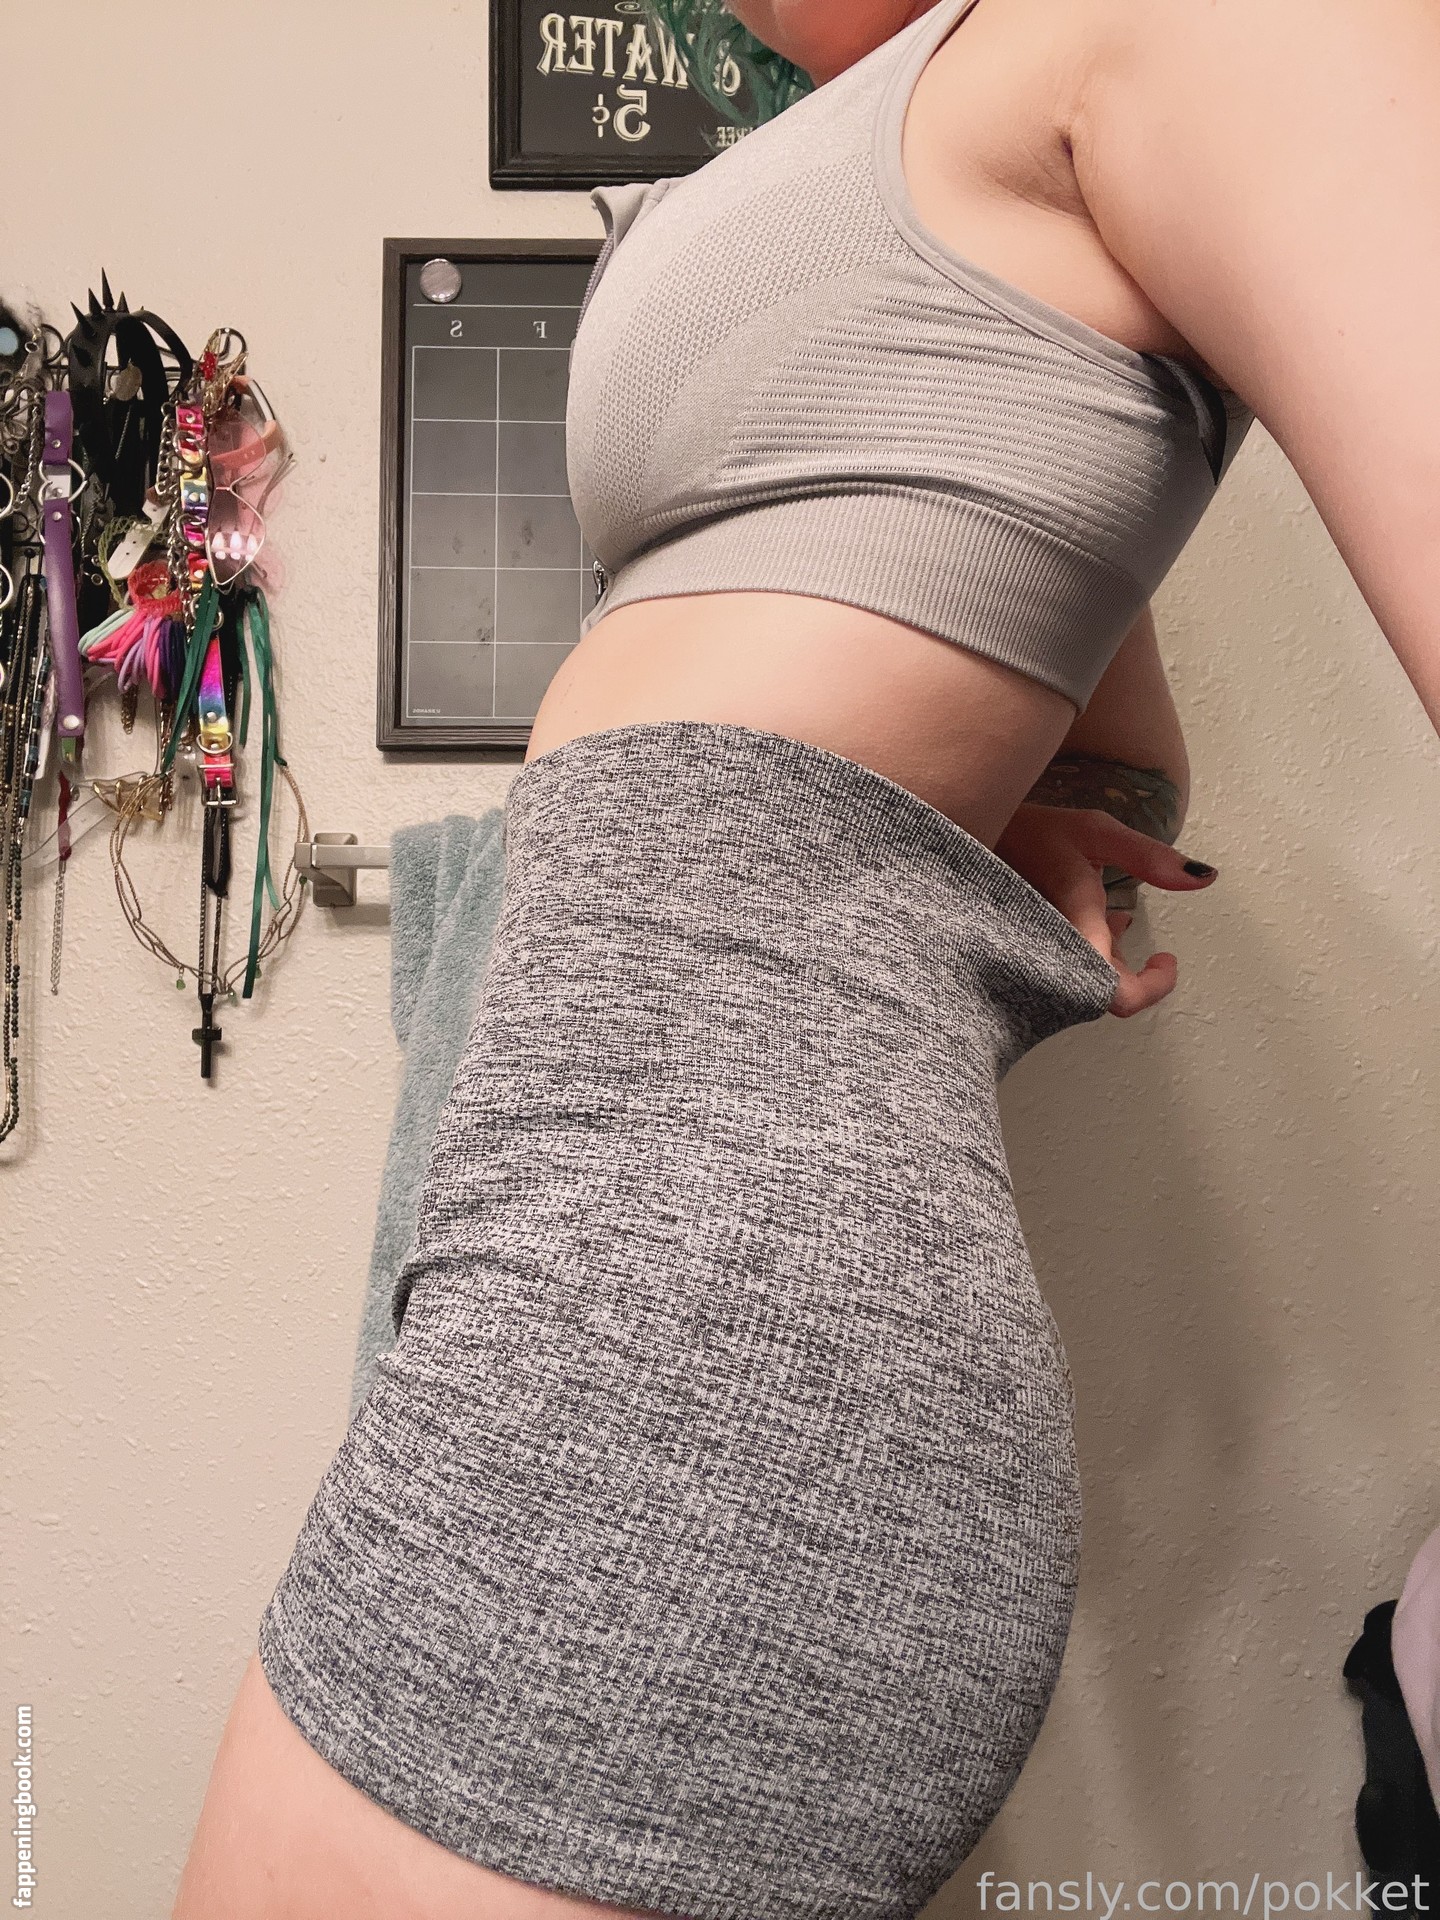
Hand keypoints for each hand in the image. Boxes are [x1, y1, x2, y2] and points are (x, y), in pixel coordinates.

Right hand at [993, 802, 1219, 1017]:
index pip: (1117, 993)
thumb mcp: (1095, 832)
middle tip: (1154, 953)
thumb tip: (1205, 878)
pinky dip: (1091, 953)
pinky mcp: (1028, 955)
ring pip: (1085, 984)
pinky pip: (1067, 970)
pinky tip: (1093, 922)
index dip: (1151, 989)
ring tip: (1119, 920)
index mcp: (1074, 926)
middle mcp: (1053, 953)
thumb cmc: (1028, 832)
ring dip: (1111, 960)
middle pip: (1100, 998)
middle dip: (1134, 974)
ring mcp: (1037, 959)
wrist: (965, 836)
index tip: (1166, 959)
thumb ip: (1150, 858)